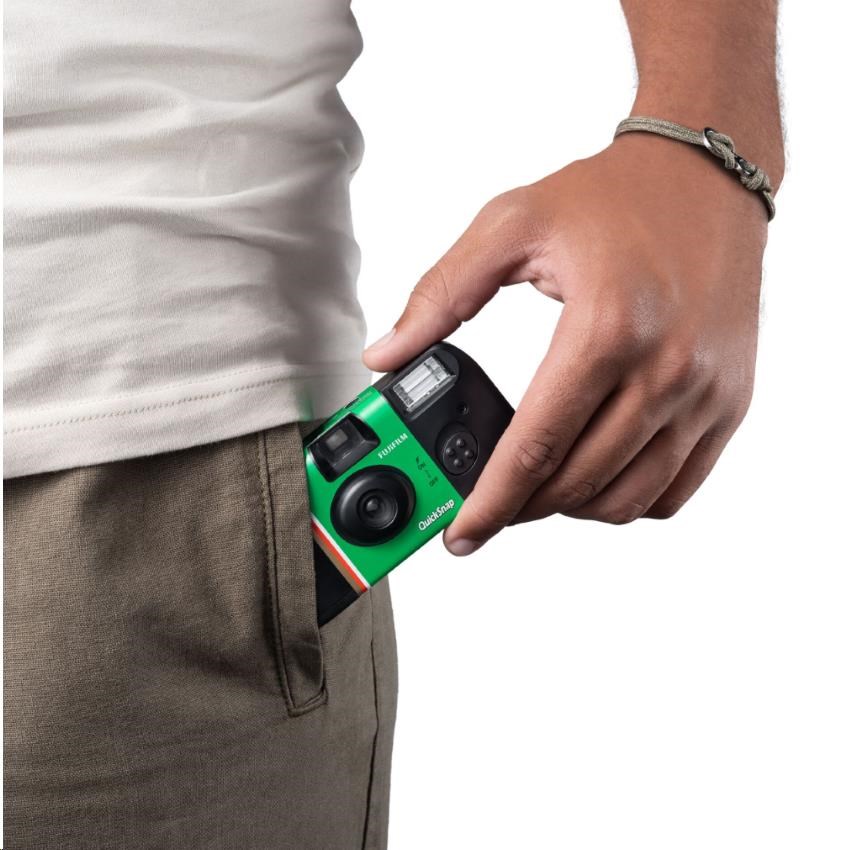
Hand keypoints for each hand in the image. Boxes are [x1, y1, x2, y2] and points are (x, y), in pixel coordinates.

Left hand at [363, 133, 770, 555]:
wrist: (705, 178)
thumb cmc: (612, 197)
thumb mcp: (510, 225)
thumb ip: (439, 295)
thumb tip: (386, 356)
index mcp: (604, 328)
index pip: (534, 446)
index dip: (489, 501)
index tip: (461, 534)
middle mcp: (665, 370)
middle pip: (578, 482)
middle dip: (521, 508)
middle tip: (489, 504)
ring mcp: (704, 393)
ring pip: (629, 499)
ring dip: (571, 508)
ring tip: (536, 489)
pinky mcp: (728, 403)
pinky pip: (676, 489)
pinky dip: (628, 501)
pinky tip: (595, 477)